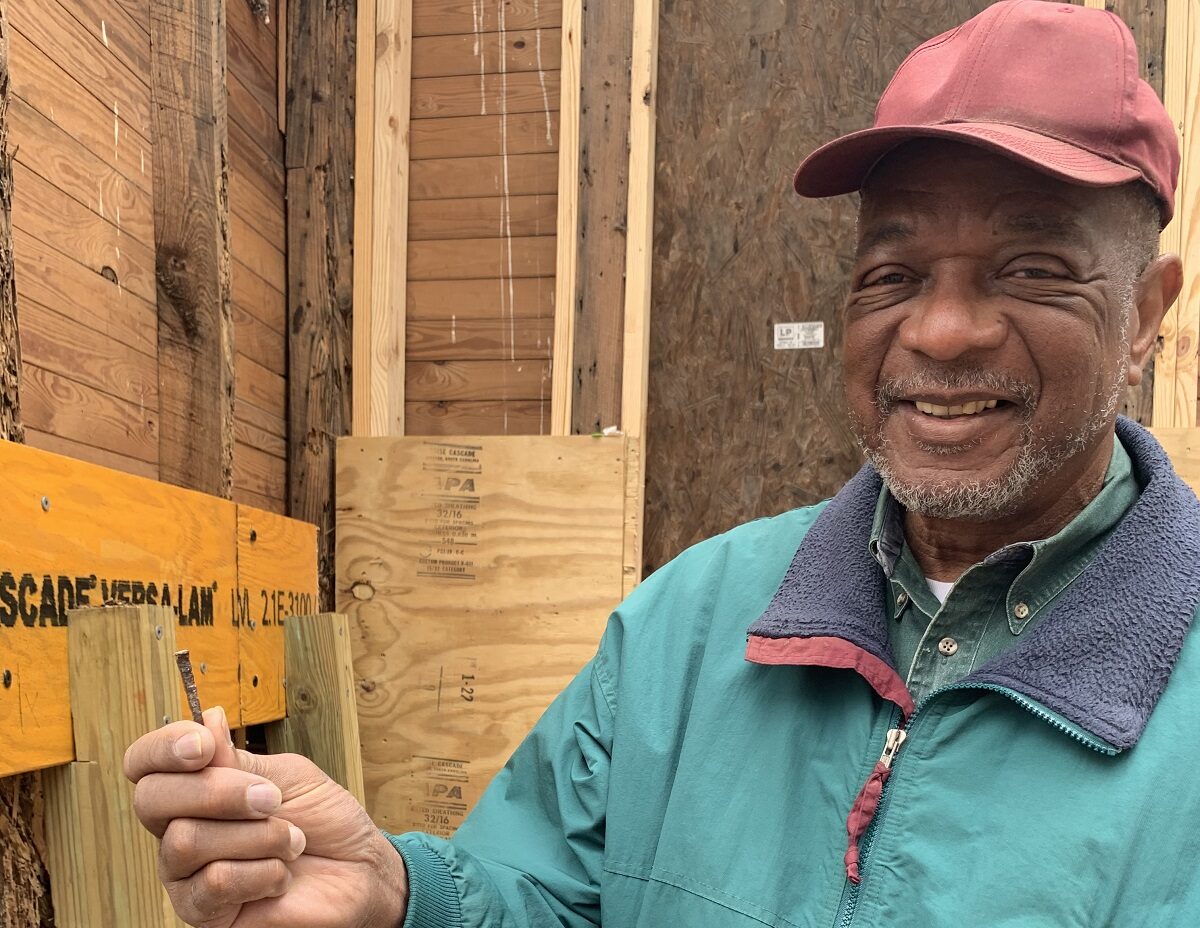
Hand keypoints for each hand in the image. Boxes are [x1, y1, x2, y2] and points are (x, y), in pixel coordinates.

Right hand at [124, 707, 408, 927]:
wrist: (359, 872)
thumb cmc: (325, 821)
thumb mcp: (287, 777)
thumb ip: (240, 758)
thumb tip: (206, 718)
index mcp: (197, 789)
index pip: (144, 764)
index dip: (162, 748)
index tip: (204, 745)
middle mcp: (180, 830)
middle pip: (151, 799)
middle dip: (218, 792)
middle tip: (271, 800)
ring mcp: (187, 875)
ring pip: (185, 841)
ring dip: (255, 835)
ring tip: (292, 840)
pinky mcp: (205, 914)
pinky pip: (213, 883)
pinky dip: (260, 872)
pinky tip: (281, 875)